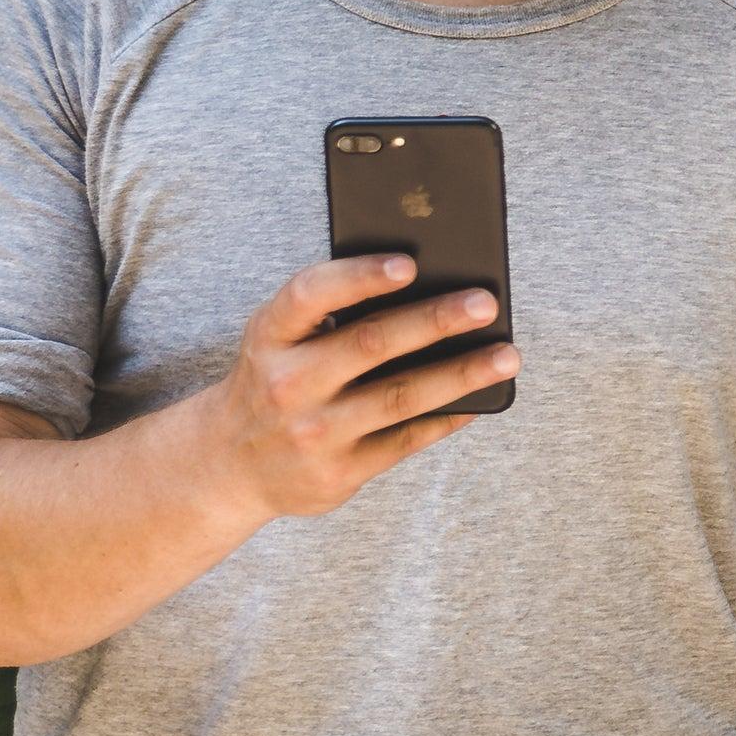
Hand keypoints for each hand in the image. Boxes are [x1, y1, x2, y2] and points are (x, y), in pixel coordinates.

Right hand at [199, 255, 516, 519]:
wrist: (229, 464)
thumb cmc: (274, 382)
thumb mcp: (277, 341)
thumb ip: (326, 317)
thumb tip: (420, 289)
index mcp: (268, 336)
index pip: (311, 295)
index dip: (359, 277)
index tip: (409, 264)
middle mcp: (287, 383)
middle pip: (371, 344)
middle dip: (434, 320)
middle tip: (485, 302)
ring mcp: (315, 432)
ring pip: (401, 396)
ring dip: (461, 374)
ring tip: (506, 355)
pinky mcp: (340, 472)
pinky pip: (407, 439)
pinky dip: (448, 416)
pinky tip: (481, 400)